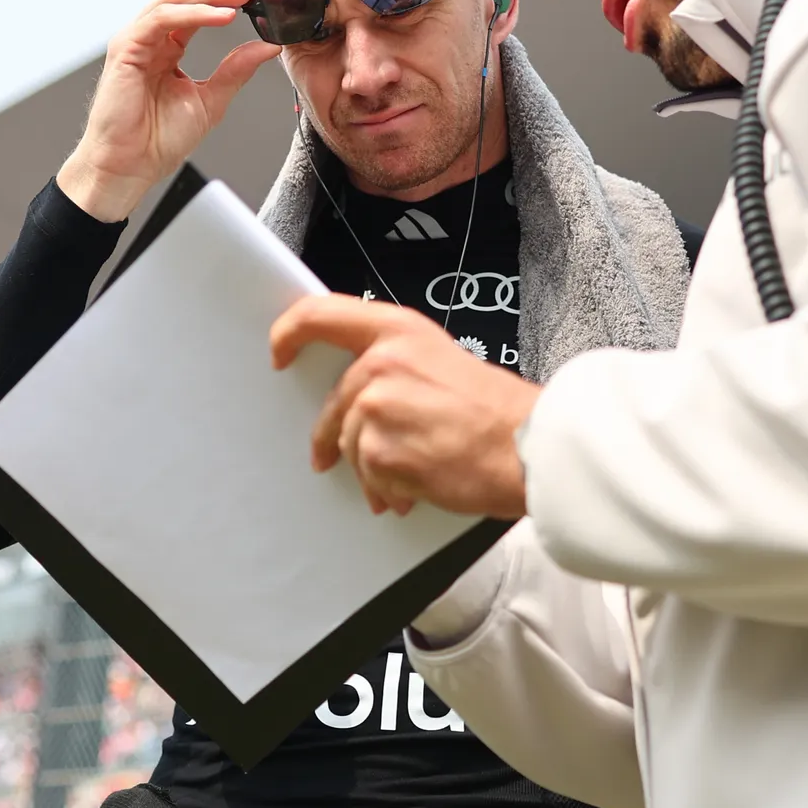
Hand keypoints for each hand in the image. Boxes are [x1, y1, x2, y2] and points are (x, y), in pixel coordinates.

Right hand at [57, 0, 281, 220]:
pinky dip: (193, 14)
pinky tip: (221, 16)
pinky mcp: (125, 49)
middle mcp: (150, 40)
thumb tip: (268, 46)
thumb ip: (236, 70)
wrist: (131, 168)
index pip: (198, 10)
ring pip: (171, 0)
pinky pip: (160, 19)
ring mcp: (135, 41)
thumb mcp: (211, 99)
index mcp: (168, 48)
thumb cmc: (159, 140)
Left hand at [270, 295, 538, 518]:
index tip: (278, 353)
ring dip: (372, 469)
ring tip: (407, 476)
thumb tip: (361, 393)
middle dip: (331, 437)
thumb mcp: (442, 360)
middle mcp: (381, 363)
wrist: (529, 447)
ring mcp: (377, 408)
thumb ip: (397, 366)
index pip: (320, 314)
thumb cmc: (498, 410)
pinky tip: (413, 492)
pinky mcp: (379, 452)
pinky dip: (387, 491)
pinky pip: (368, 478)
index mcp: (398, 331)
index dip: (290, 333)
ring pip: (349, 446)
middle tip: (326, 457)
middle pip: (334, 404)